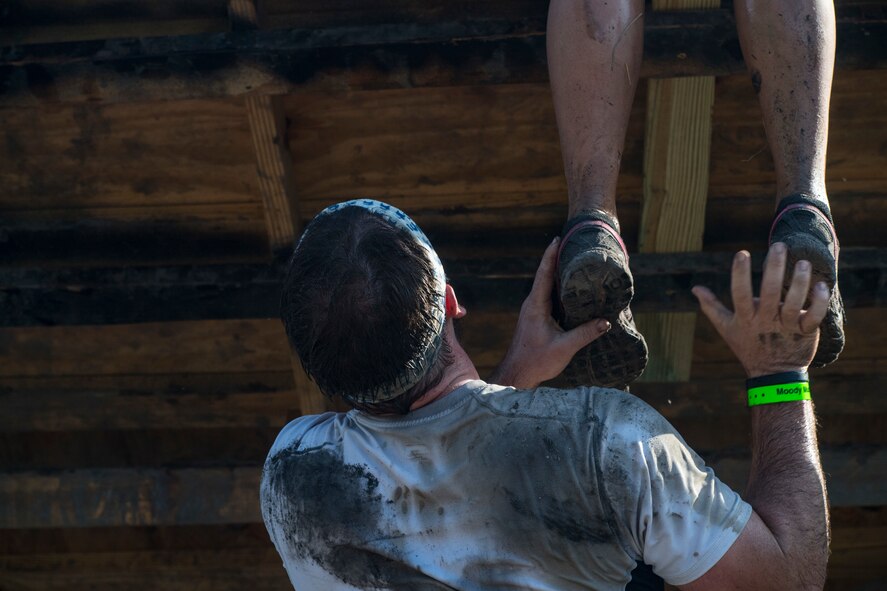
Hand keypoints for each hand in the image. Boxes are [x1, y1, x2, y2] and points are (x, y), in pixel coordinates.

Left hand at [490, 237, 610, 388]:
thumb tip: (606, 322)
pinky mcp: (536, 317)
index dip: (551, 255)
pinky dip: (558, 287)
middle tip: (571, 242)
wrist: (517, 374)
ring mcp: (533, 310)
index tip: (558, 239)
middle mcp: (532, 303)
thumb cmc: (536, 361)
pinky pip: (548, 296)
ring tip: (573, 259)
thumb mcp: (564, 348)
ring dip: (558, 272)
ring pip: (547, 285)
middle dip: (557, 258)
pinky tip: (571, 287)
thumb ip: (585, 334)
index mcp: (536, 305)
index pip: (544, 274)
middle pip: (545, 275)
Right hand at [691, 242, 830, 377]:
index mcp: (746, 318)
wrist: (774, 374)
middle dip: (774, 268)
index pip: (740, 294)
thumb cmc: (748, 346)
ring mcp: (786, 327)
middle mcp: (766, 321)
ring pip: (794, 303)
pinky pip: (814, 316)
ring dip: (799, 282)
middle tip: (778, 246)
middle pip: (770, 293)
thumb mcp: (726, 328)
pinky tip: (821, 285)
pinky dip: (819, 302)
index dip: (740, 274)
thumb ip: (711, 307)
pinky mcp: (806, 332)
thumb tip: (695, 288)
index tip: (741, 253)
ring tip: (802, 262)